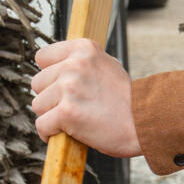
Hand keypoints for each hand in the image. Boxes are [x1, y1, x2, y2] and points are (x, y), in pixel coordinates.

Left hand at [31, 39, 140, 156]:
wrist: (146, 120)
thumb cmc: (128, 99)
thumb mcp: (107, 65)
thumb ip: (82, 63)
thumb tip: (58, 66)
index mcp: (83, 49)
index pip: (42, 57)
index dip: (49, 74)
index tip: (60, 86)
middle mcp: (74, 65)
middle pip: (37, 83)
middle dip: (50, 98)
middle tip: (71, 107)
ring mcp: (69, 88)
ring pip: (38, 105)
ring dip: (51, 116)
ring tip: (72, 120)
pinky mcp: (67, 113)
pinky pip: (42, 125)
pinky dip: (49, 133)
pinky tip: (65, 133)